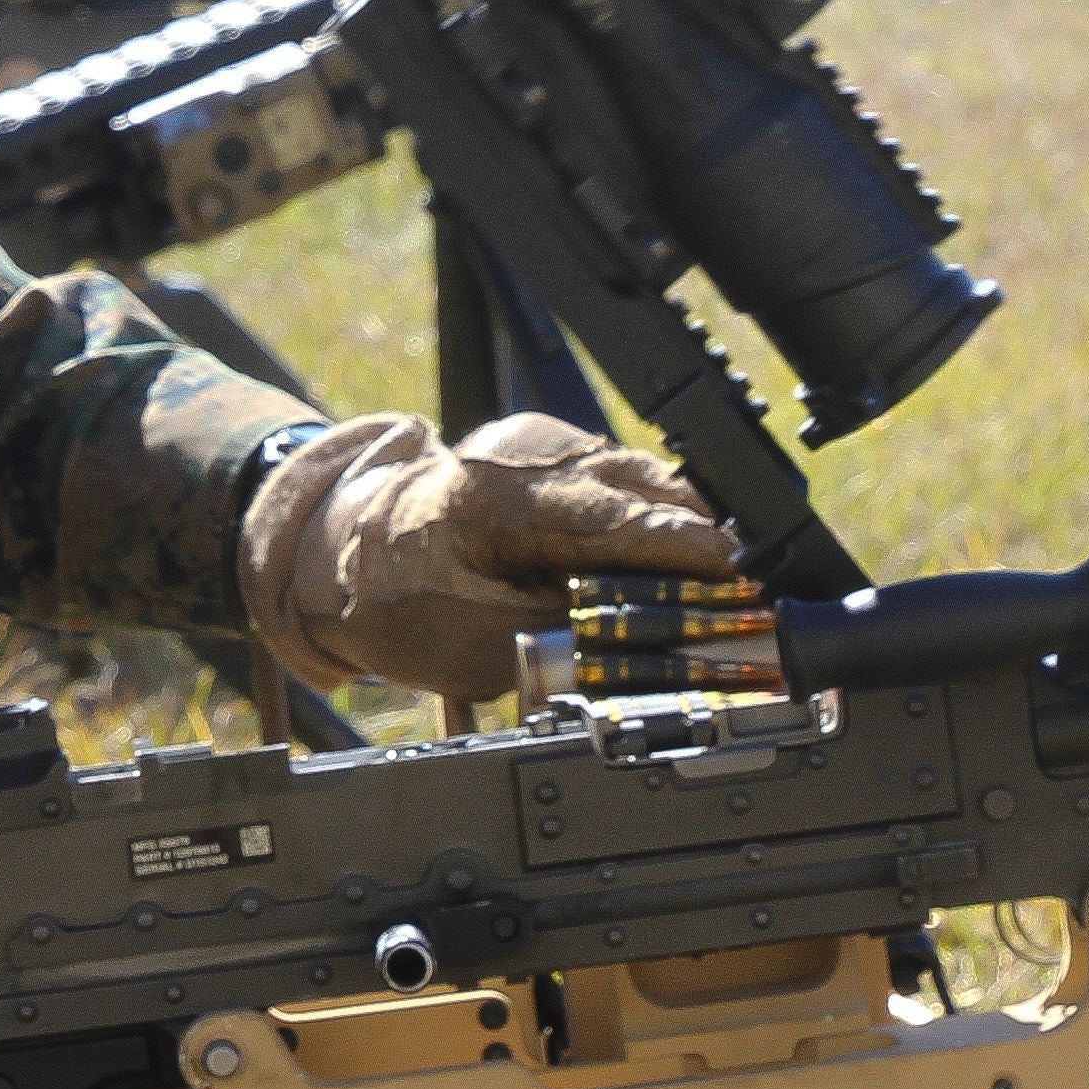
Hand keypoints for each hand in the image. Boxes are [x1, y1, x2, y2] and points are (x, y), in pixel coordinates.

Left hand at [239, 413, 736, 708]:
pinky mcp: (547, 449)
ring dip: (680, 528)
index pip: (609, 514)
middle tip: (745, 592)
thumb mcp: (479, 647)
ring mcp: (536, 441)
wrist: (343, 551)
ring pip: (637, 478)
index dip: (680, 546)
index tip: (736, 571)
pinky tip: (674, 560)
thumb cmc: (395, 601)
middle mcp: (520, 449)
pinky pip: (619, 479)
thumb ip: (568, 637)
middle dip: (698, 537)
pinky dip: (650, 518)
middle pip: (638, 485)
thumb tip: (650, 635)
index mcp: (492, 492)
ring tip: (721, 584)